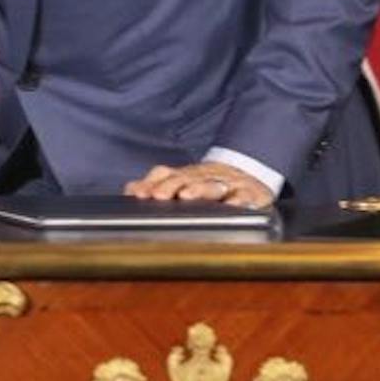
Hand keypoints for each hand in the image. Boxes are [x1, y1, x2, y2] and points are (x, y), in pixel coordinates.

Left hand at [124, 161, 273, 208]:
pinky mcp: (250, 194)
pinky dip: (239, 200)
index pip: (166, 175)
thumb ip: (154, 185)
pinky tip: (232, 205)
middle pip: (186, 178)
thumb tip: (129, 190)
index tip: (140, 194)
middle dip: (172, 185)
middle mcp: (204, 177)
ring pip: (212, 184)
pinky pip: (245, 196)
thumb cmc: (206, 184)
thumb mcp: (181, 182)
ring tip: (188, 195)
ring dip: (199, 189)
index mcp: (185, 175)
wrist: (247, 175)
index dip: (152, 183)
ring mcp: (227, 184)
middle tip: (160, 195)